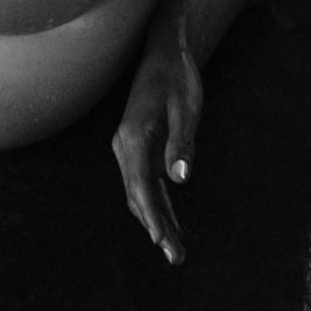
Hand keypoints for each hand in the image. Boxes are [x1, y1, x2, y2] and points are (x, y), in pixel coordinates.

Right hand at [111, 21, 202, 264]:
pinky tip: (171, 223)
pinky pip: (146, 183)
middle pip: (138, 196)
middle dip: (156, 228)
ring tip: (175, 250)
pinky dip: (158, 204)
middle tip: (176, 257)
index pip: (141, 187)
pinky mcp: (138, 148)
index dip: (153, 218)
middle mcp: (124, 146)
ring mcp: (129, 148)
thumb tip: (179, 180)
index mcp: (134, 137)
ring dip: (156, 220)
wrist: (164, 52)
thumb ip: (182, 143)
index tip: (165, 242)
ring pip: (140, 193)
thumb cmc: (178, 78)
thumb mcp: (186, 108)